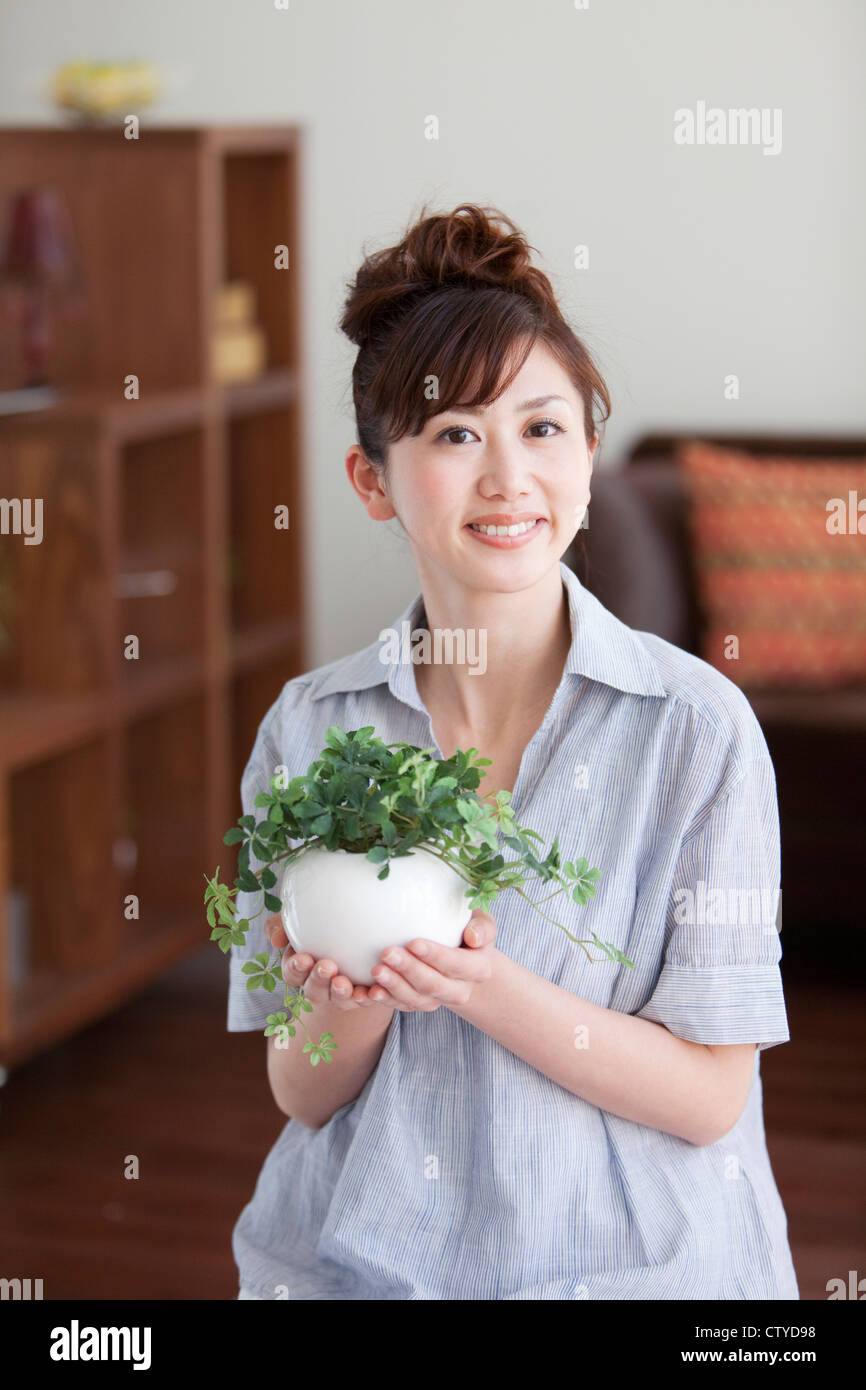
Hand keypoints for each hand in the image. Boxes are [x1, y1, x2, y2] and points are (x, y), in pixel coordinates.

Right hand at [264, 914, 393, 1009]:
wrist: (358, 931)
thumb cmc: (322, 922)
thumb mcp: (300, 918)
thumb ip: (282, 925)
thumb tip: (276, 939)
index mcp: (300, 969)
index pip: (293, 973)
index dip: (296, 968)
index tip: (304, 958)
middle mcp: (319, 986)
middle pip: (314, 990)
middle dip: (319, 980)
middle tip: (327, 966)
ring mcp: (340, 994)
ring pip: (338, 1000)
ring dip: (340, 993)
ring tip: (345, 983)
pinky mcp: (363, 996)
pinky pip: (365, 1001)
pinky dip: (367, 997)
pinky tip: (373, 990)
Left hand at [367, 909, 497, 1011]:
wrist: (463, 958)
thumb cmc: (468, 929)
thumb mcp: (482, 923)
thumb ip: (482, 926)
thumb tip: (473, 936)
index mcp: (478, 969)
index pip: (457, 965)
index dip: (436, 956)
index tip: (413, 942)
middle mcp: (459, 990)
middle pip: (433, 985)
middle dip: (409, 970)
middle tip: (386, 953)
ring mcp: (438, 1001)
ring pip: (415, 1000)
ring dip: (394, 987)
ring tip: (376, 971)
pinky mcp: (418, 1004)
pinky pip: (400, 1006)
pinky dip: (384, 1000)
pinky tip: (367, 991)